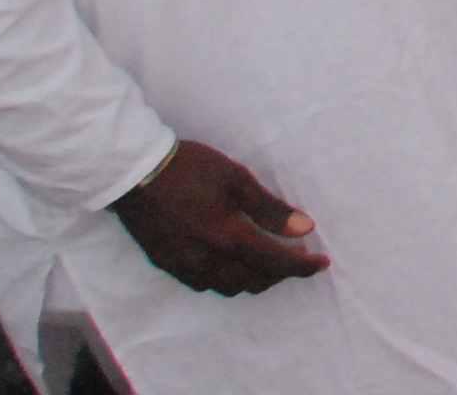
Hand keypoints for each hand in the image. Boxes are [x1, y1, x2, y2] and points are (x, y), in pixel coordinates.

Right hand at [115, 140, 324, 294]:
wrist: (134, 174)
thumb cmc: (191, 170)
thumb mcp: (238, 180)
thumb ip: (270, 209)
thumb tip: (305, 229)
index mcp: (228, 238)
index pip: (275, 263)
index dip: (301, 266)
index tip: (322, 263)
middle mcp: (206, 260)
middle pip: (252, 281)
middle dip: (279, 275)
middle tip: (296, 259)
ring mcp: (183, 266)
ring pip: (227, 287)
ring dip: (253, 280)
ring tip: (268, 263)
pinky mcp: (166, 264)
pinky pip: (203, 284)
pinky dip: (225, 280)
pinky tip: (231, 265)